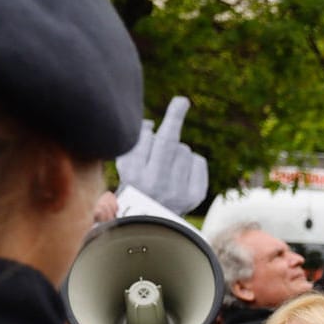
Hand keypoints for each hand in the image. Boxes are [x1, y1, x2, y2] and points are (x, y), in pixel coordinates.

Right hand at [115, 96, 208, 213]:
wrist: (152, 222)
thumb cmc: (136, 184)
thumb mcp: (126, 164)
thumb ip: (135, 142)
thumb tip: (151, 125)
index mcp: (135, 174)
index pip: (150, 140)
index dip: (169, 119)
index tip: (182, 100)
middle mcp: (157, 184)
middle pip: (170, 142)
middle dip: (176, 118)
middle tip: (181, 101)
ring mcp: (179, 191)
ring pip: (183, 149)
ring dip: (176, 149)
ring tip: (167, 163)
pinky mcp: (195, 196)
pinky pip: (198, 160)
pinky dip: (190, 160)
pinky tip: (180, 171)